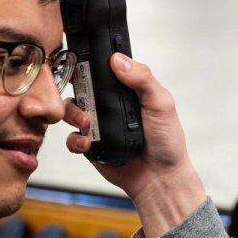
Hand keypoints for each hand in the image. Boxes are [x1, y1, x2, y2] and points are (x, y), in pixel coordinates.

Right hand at [65, 53, 207, 236]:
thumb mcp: (161, 104)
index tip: (82, 63)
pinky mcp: (90, 146)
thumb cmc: (166, 141)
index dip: (90, 65)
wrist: (159, 177)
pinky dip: (75, 140)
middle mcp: (109, 106)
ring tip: (86, 123)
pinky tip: (87, 144)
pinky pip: (71, 139)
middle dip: (75, 90)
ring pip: (71, 111)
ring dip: (72, 114)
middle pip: (80, 88)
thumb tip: (119, 60)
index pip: (103, 71)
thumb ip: (143, 79)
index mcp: (126, 91)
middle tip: (85, 101)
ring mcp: (98, 125)